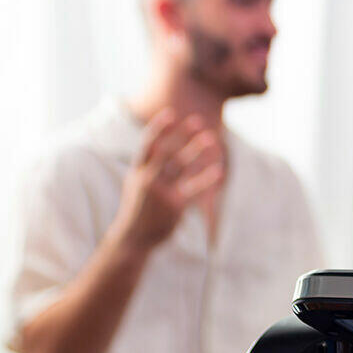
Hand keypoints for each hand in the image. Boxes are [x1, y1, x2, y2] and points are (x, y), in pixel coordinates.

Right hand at [112, 110, 225, 253]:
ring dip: (196, 150)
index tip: (170, 114)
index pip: (147, 145)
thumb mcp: (137, 186)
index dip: (159, 129)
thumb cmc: (139, 210)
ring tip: (211, 138)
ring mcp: (160, 192)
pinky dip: (206, 179)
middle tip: (197, 120)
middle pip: (167, 151)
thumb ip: (148, 169)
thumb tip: (159, 150)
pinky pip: (193, 188)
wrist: (133, 238)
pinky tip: (219, 170)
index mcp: (137, 171)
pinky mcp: (174, 205)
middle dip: (182, 135)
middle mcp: (147, 178)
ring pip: (181, 166)